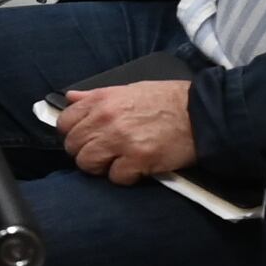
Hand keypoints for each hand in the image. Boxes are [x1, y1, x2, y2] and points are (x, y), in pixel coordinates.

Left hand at [55, 79, 198, 185]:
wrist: (200, 113)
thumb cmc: (166, 100)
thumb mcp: (128, 89)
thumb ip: (96, 96)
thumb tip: (71, 98)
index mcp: (101, 100)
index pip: (64, 123)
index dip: (73, 134)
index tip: (86, 139)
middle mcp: (106, 119)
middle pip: (74, 146)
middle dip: (86, 153)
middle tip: (104, 154)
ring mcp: (121, 140)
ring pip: (88, 164)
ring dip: (101, 167)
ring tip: (118, 162)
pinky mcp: (138, 159)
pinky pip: (115, 177)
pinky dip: (125, 176)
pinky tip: (137, 168)